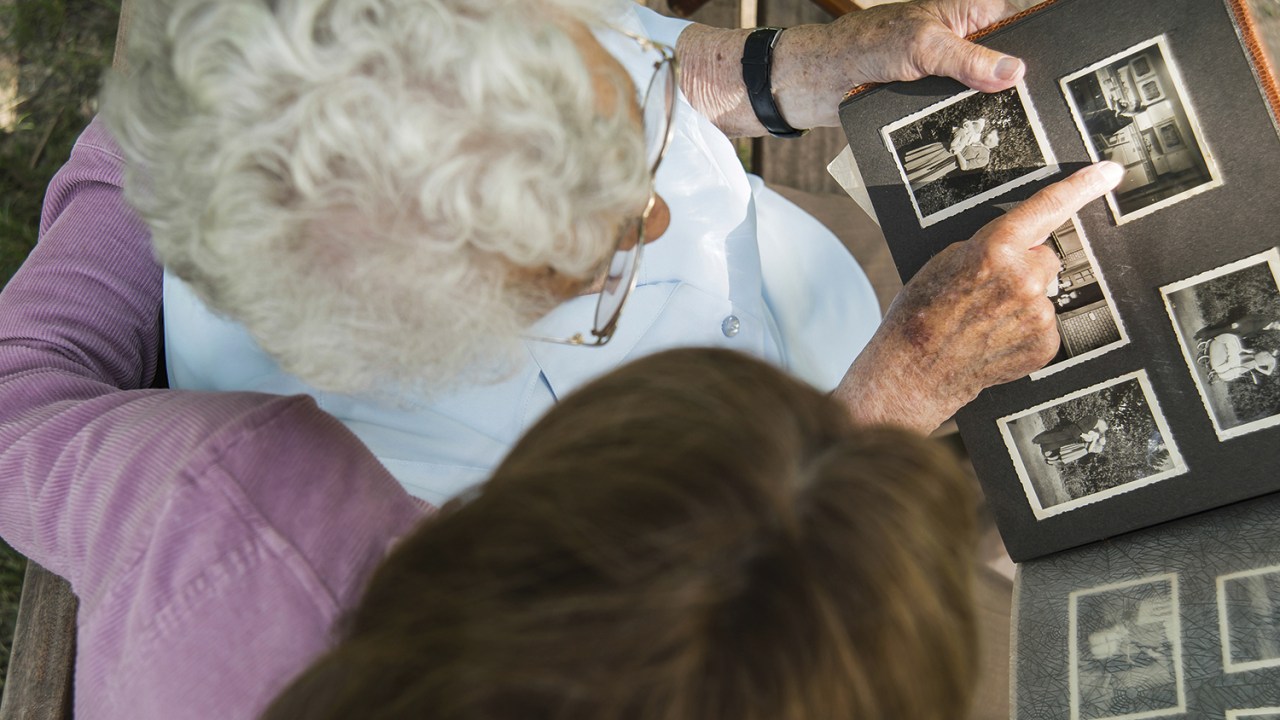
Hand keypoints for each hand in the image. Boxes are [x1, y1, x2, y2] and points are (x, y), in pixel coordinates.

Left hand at [770, 0, 1025, 127]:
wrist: (824, 80)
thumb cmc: (866, 45)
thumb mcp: (923, 47)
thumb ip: (968, 58)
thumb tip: (1014, 71)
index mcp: (973, 10)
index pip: (1022, 29)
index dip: (1032, 55)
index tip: (1043, 82)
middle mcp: (967, 37)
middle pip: (1007, 67)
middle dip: (1011, 88)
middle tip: (1023, 113)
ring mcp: (954, 69)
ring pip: (987, 94)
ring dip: (987, 111)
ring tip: (1002, 130)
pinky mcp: (938, 96)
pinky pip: (963, 112)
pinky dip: (964, 123)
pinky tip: (974, 138)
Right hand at [833, 162, 1123, 432]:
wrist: (916, 369)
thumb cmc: (922, 315)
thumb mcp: (947, 261)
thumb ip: (992, 247)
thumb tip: (1021, 245)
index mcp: (996, 249)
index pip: (1049, 207)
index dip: (1083, 185)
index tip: (1109, 173)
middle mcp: (1024, 279)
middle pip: (1045, 259)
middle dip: (1025, 267)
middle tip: (989, 290)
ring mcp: (1038, 314)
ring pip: (1043, 293)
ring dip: (1022, 302)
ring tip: (985, 320)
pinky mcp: (1045, 343)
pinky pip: (1044, 324)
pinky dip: (1025, 329)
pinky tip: (996, 337)